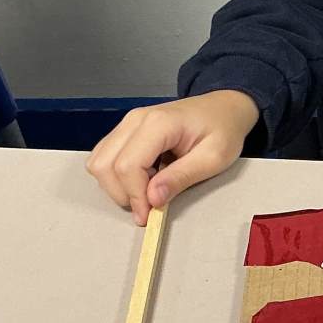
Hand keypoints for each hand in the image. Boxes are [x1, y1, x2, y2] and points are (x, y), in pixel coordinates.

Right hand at [85, 90, 258, 224]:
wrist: (224, 107)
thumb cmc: (223, 129)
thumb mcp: (213, 158)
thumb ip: (181, 178)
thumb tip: (152, 199)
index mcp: (158, 123)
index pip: (128, 166)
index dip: (135, 196)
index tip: (149, 215)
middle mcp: (135, 119)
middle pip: (105, 166)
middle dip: (122, 194)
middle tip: (149, 205)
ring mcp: (127, 123)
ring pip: (99, 162)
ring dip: (117, 186)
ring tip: (148, 189)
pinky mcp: (125, 130)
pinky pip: (105, 157)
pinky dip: (117, 175)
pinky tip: (143, 178)